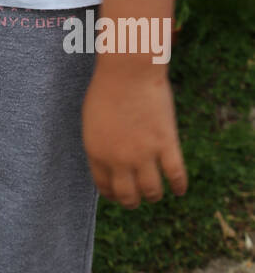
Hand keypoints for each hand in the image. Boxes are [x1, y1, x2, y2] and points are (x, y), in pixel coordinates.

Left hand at [82, 66, 187, 207]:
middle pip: (128, 195)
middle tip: (136, 200)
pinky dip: (179, 186)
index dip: (112, 194)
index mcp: (96, 152)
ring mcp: (143, 154)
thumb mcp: (92, 119)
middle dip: (132, 201)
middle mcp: (119, 159)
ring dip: (154, 196)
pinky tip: (179, 190)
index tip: (118, 195)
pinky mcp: (166, 144)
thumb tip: (108, 160)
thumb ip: (100, 142)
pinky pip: (175, 175)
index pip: (104, 186)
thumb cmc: (107, 88)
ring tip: (156, 195)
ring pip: (152, 191)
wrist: (128, 71)